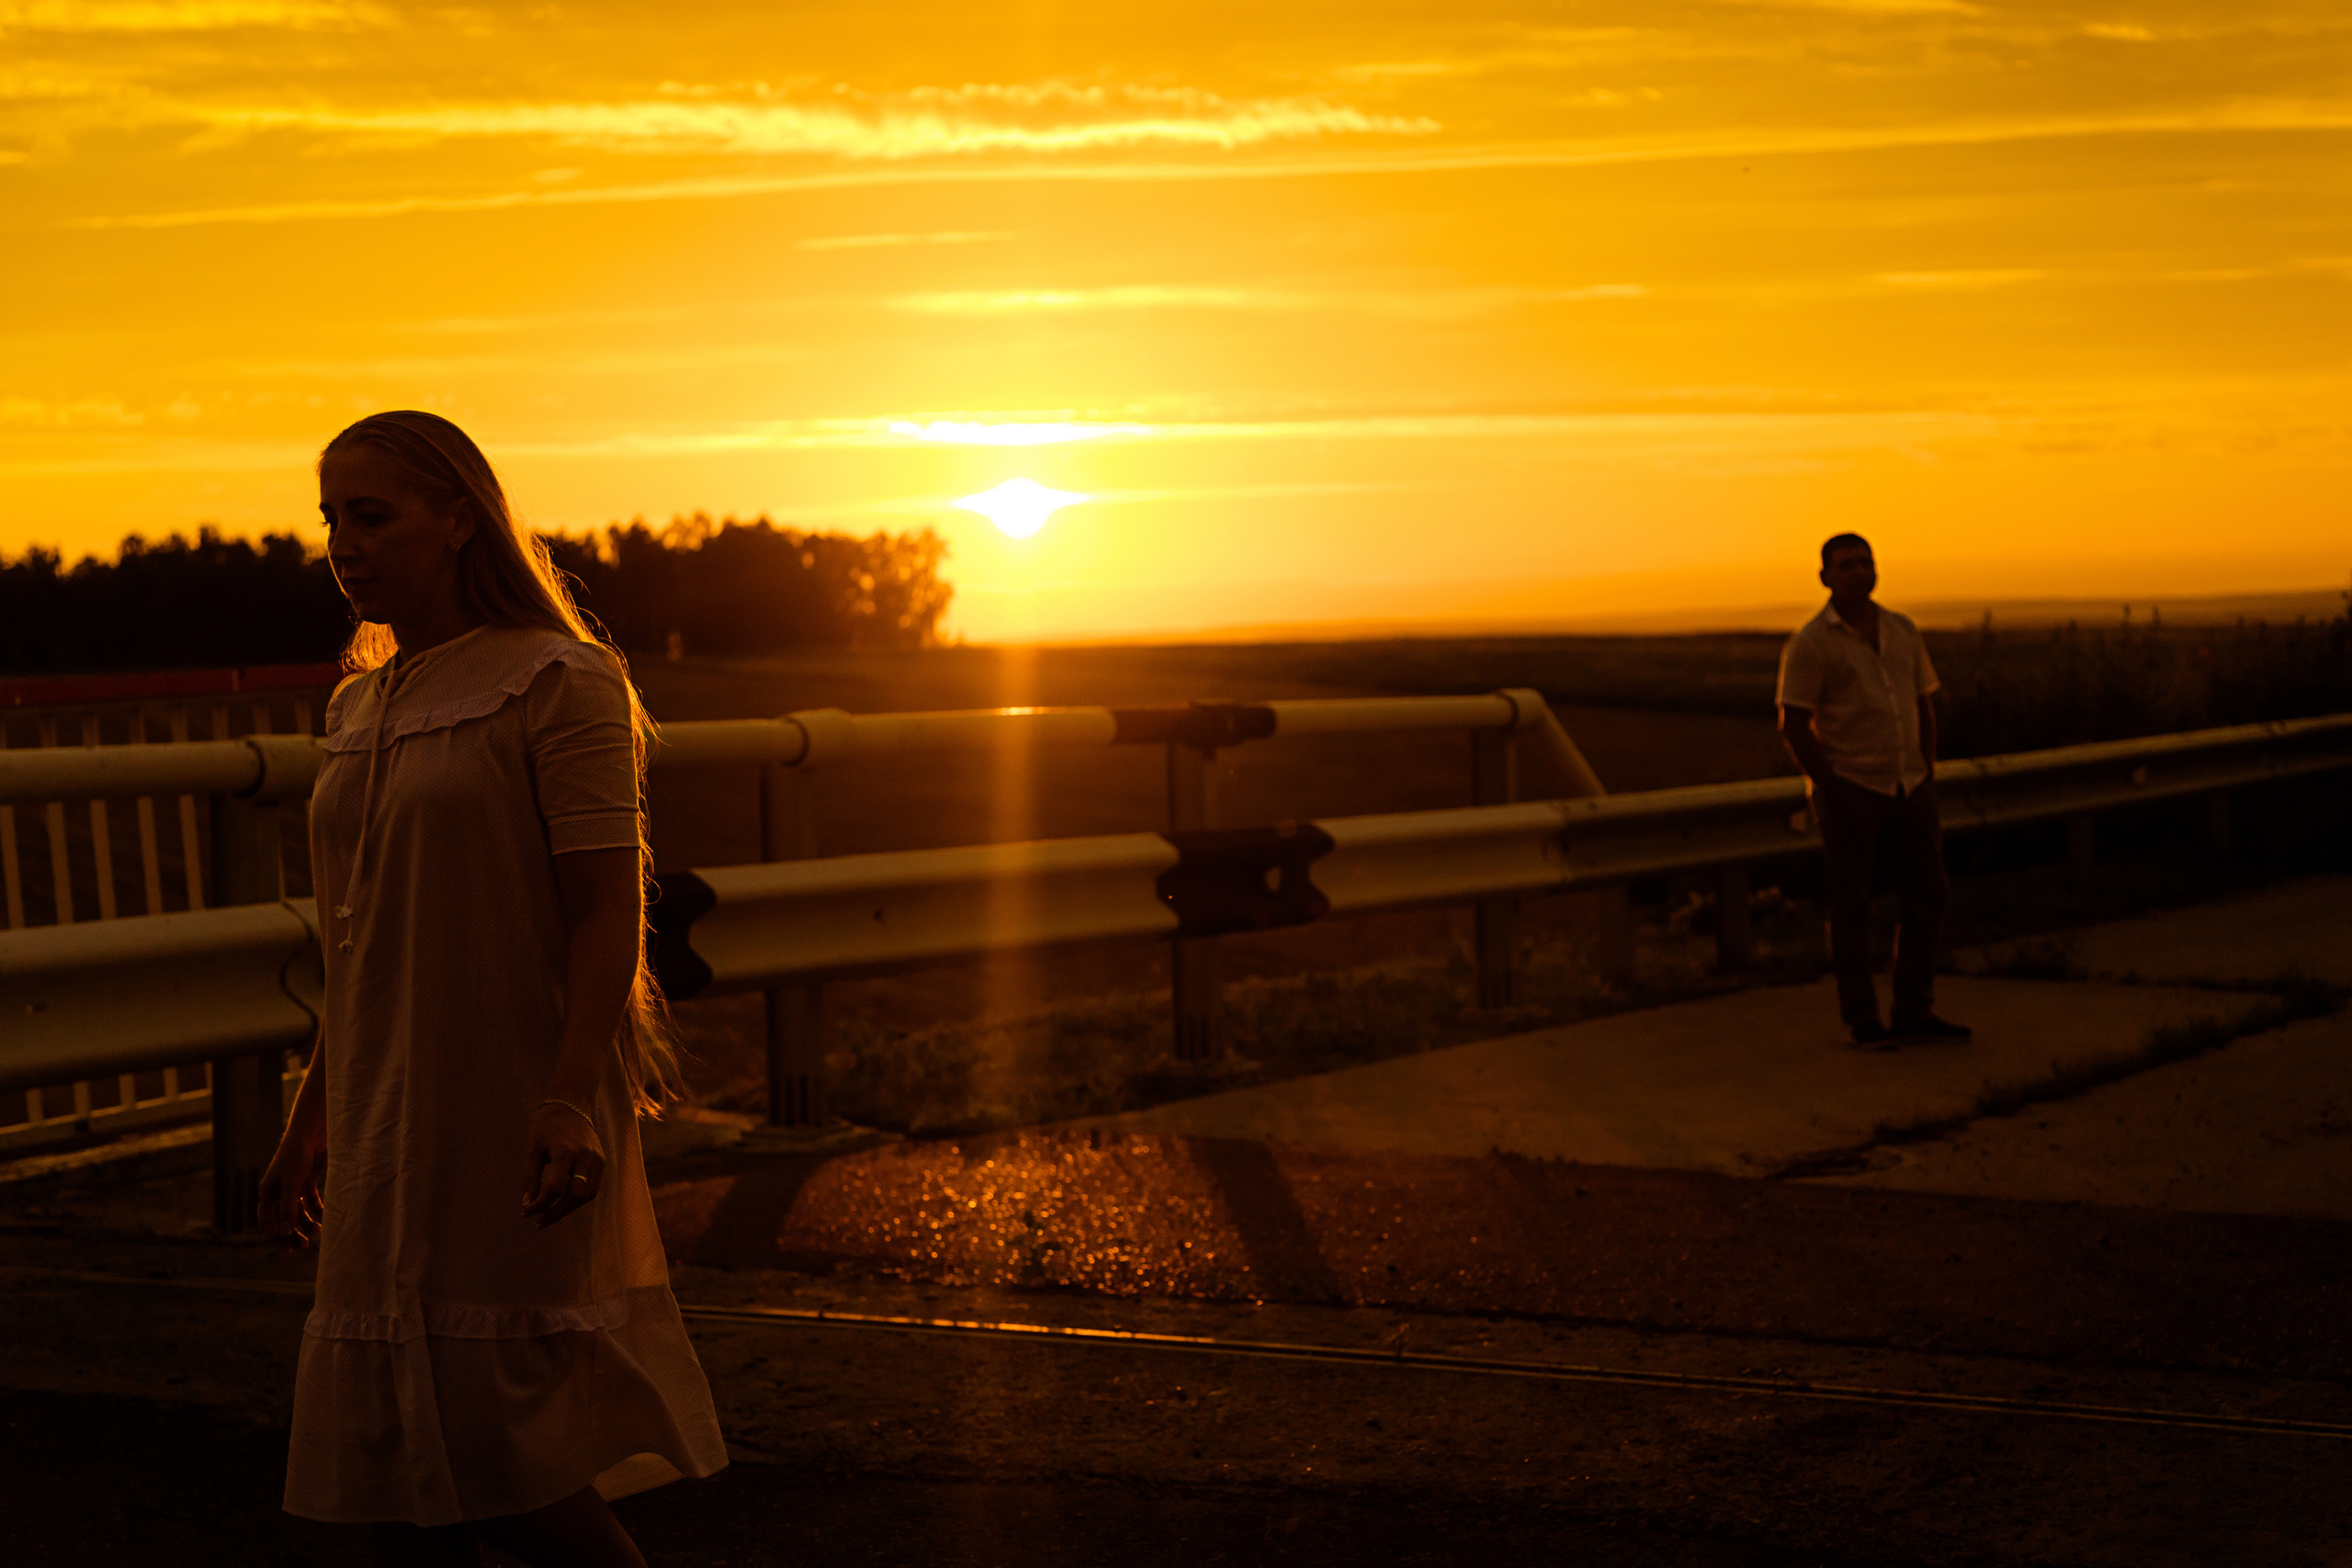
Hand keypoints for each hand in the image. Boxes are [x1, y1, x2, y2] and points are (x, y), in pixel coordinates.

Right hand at [259, 1123, 326, 1253]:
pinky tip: (325, 1218)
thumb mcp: (292, 1184)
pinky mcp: (308, 1180)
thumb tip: (284, 1232)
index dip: (276, 1237)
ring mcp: (293, 1186)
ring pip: (297, 1212)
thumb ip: (288, 1208)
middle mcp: (278, 1192)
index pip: (267, 1222)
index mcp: (267, 1193)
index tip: (289, 1249)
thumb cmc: (297, 1156)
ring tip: (318, 1232)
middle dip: (291, 1233)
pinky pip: (310, 1202)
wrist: (312, 1132)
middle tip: (304, 1246)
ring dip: (306, 1223)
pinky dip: (317, 1210)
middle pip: (282, 1220)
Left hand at [522, 1100, 605, 1229]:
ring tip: (550, 1216)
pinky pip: (593, 1188)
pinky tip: (564, 1203)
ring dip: (568, 1209)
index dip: (540, 1205)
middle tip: (539, 1222)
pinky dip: (579, 1199)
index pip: (555, 1189)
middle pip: (575, 1196)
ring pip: (587, 1195)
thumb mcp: (532, 1149)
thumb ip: (530, 1178)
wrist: (571, 1104)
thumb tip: (528, 1204)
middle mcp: (584, 1157)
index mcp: (565, 1152)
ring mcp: (597, 1159)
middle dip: (556, 1212)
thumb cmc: (546, 1126)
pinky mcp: (601, 1161)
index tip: (526, 1212)